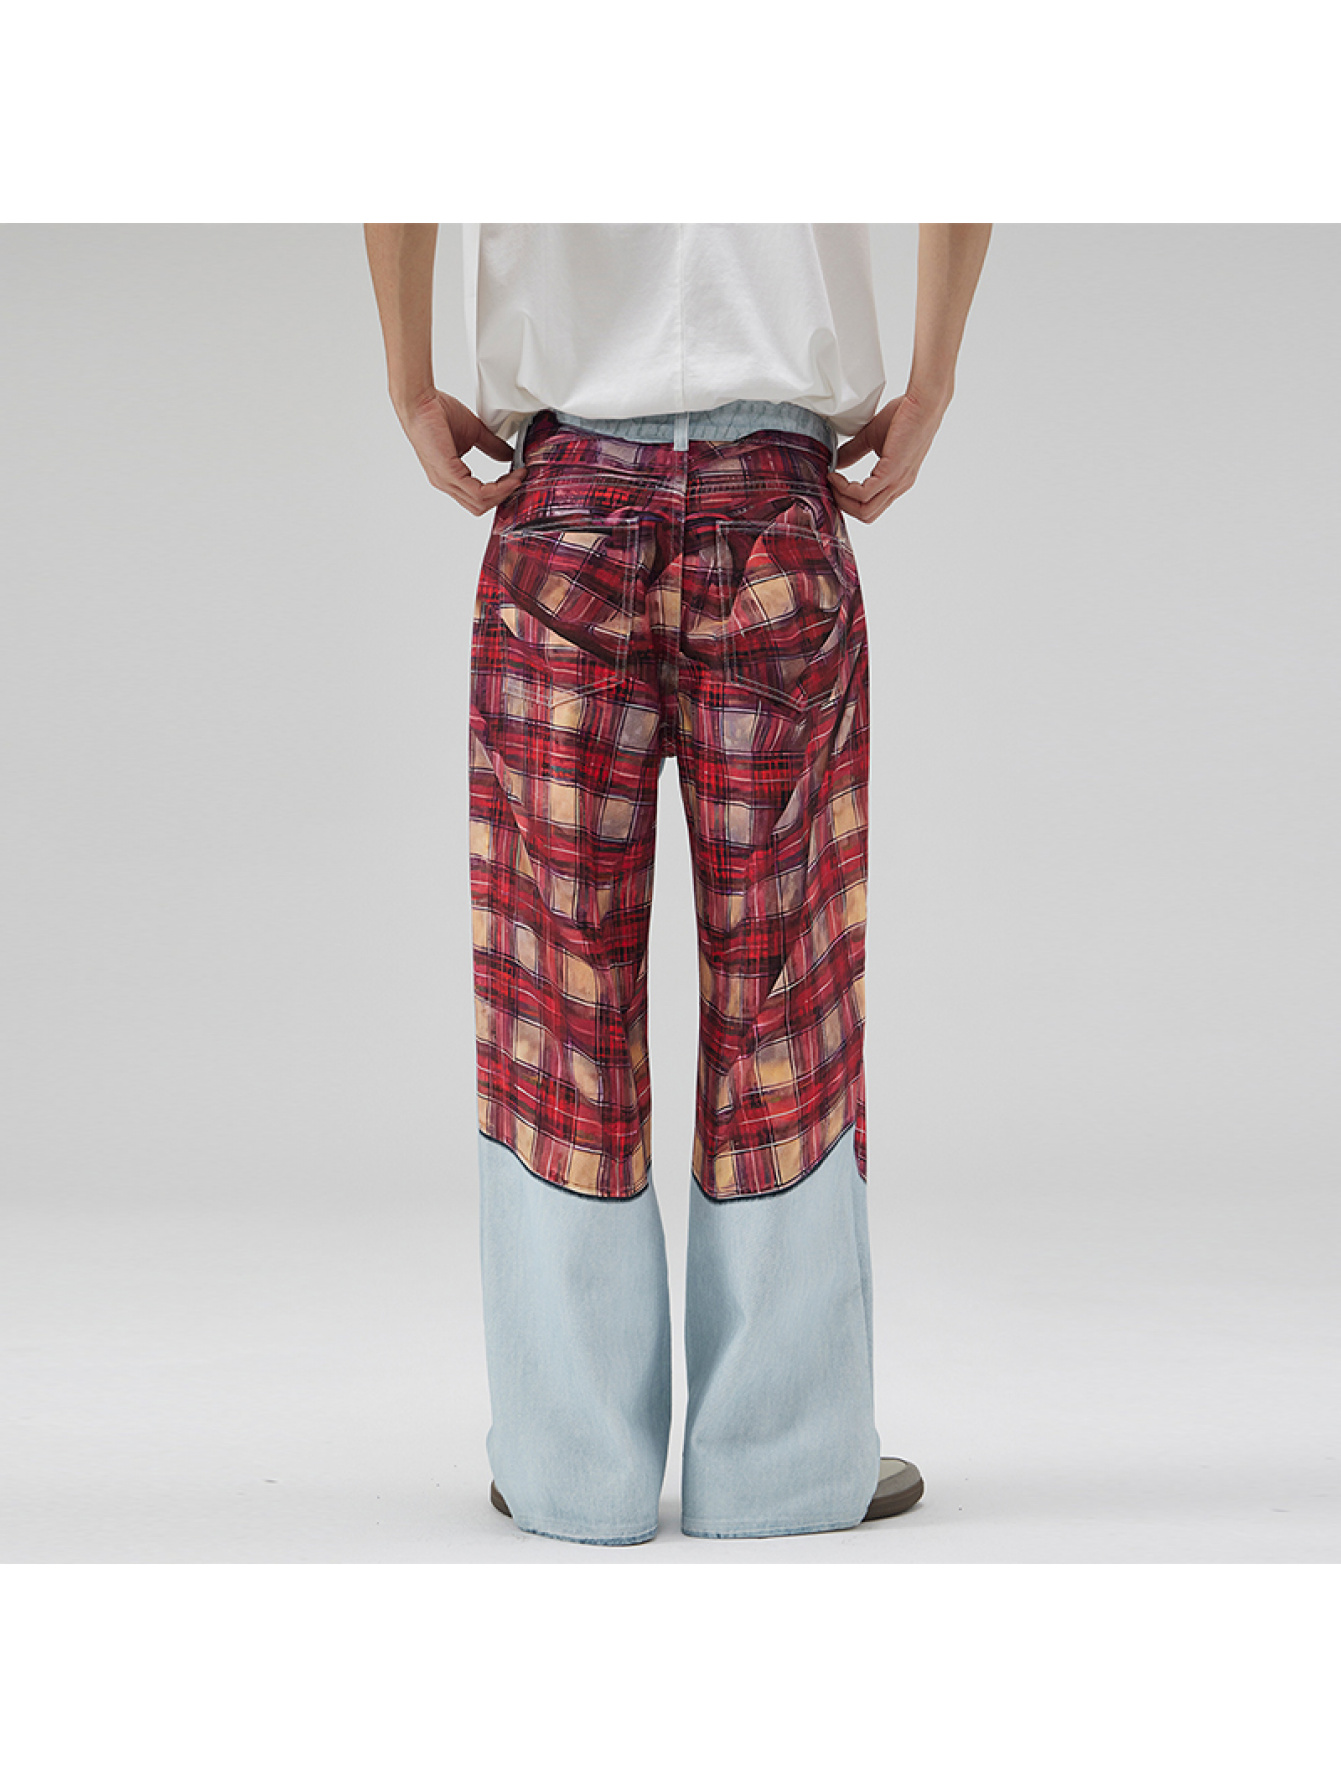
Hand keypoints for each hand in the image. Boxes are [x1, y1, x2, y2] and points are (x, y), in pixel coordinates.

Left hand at [394, 388, 526, 514]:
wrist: (419, 401)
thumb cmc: (435, 413)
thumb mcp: (472, 433)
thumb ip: (491, 446)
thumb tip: (509, 455)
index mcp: (450, 476)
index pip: (477, 498)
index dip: (499, 491)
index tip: (516, 477)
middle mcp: (446, 482)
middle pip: (480, 506)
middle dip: (504, 495)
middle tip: (519, 479)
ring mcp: (446, 480)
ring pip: (480, 503)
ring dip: (503, 493)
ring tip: (517, 477)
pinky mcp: (447, 473)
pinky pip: (477, 492)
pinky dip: (497, 488)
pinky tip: (509, 477)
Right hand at [827, 388, 948, 522]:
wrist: (923, 403)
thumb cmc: (905, 415)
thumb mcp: (872, 437)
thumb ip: (854, 452)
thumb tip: (835, 462)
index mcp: (895, 481)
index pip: (870, 508)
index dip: (849, 502)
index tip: (833, 485)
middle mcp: (898, 486)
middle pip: (866, 515)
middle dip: (843, 505)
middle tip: (829, 486)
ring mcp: (897, 481)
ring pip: (865, 510)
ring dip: (842, 499)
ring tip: (831, 480)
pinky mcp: (893, 472)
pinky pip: (864, 494)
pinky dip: (845, 488)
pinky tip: (837, 474)